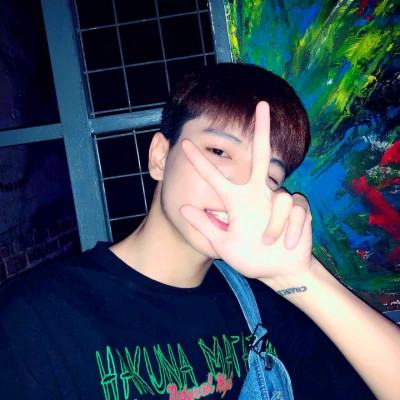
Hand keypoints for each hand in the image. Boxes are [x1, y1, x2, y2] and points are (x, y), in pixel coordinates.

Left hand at [180, 102, 312, 279]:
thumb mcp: (222, 245)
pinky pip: (296, 211)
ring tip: (269, 244)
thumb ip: (205, 227)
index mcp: (236, 200)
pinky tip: (288, 242)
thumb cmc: (248, 258)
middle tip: (262, 103)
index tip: (185, 144)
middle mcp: (257, 193)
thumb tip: (183, 207)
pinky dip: (291, 229)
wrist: (278, 271)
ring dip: (273, 225)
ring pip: (279, 199)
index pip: (216, 176)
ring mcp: (278, 199)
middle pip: (262, 155)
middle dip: (262, 130)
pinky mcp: (298, 209)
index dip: (201, 161)